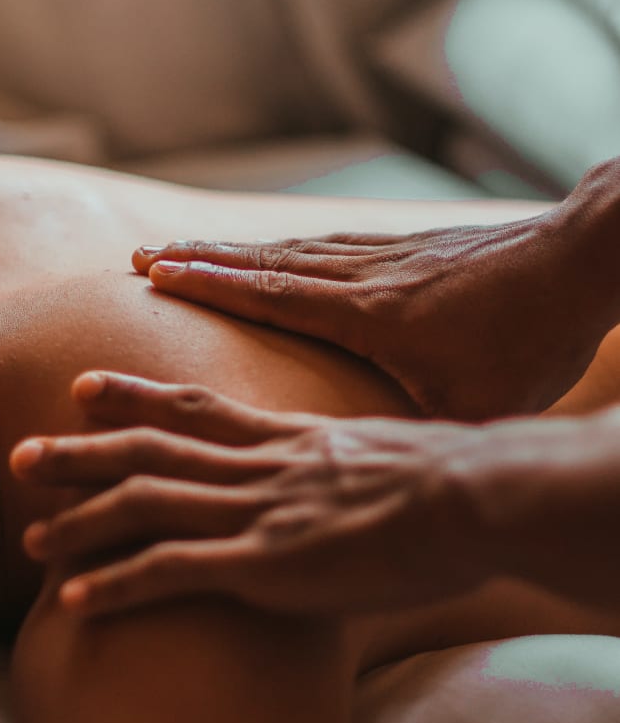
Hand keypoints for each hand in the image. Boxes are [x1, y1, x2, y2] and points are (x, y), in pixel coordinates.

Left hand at [10, 372, 489, 617]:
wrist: (468, 495)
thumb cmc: (439, 477)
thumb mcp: (377, 452)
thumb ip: (339, 458)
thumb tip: (337, 468)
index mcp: (284, 436)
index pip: (193, 404)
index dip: (135, 394)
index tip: (84, 386)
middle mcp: (257, 465)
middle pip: (151, 449)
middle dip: (81, 452)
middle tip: (23, 452)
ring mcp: (256, 511)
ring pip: (147, 504)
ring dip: (82, 520)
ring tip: (30, 538)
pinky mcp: (265, 563)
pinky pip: (174, 573)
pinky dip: (119, 585)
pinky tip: (76, 602)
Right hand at [131, 170, 618, 420]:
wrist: (579, 262)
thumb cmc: (530, 339)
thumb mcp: (471, 404)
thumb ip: (413, 434)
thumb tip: (372, 476)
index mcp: (369, 314)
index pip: (270, 295)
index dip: (208, 283)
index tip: (154, 270)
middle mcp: (365, 276)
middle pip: (267, 263)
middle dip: (201, 260)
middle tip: (146, 254)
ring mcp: (386, 256)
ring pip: (294, 250)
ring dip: (236, 251)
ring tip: (192, 248)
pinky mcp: (408, 248)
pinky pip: (329, 246)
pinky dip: (286, 249)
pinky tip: (278, 252)